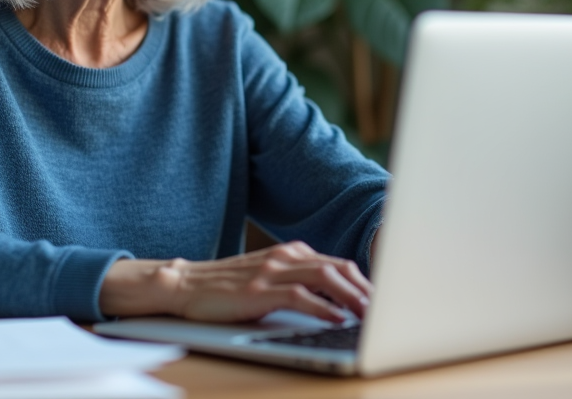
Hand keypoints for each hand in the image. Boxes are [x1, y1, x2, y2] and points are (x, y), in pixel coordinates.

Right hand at [99, 241, 370, 322]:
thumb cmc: (227, 286)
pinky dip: (323, 307)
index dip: (364, 282)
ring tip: (370, 314)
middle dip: (366, 289)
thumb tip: (336, 302)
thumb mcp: (267, 277)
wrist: (184, 284)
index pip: (338, 264)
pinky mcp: (258, 291)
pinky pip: (299, 296)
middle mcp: (284, 257)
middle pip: (338, 268)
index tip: (383, 301)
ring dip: (352, 297)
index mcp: (290, 253)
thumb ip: (298, 281)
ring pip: (325, 279)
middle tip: (387, 309)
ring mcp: (271, 272)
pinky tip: (337, 318)